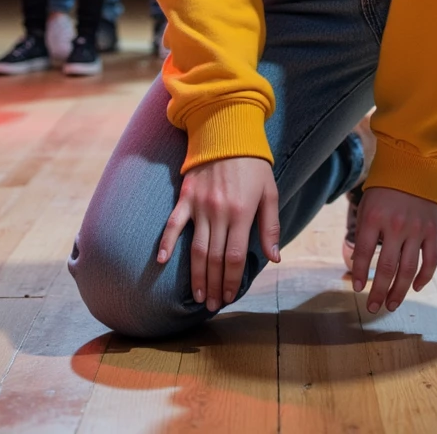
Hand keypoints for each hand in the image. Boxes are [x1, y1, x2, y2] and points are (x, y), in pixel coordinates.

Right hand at [157, 157, 280, 312]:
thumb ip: (270, 227)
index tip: (229, 297)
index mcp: (241, 213)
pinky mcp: (186, 197)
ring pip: (195, 248)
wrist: (228, 132)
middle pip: (214, 258)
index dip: (231, 281)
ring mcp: (200, 205)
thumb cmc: (253, 165)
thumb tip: (275, 258)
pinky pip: (173, 223)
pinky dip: (166, 242)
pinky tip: (161, 261)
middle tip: (212, 305)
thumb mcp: (270, 193)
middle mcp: (219, 212)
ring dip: (196, 275)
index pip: (234, 257)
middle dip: (214, 285)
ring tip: (197, 296)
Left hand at [350, 186, 436, 314]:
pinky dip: (423, 278)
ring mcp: (416, 230)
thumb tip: (359, 265)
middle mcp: (396, 225)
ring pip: (408, 270)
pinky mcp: (432, 231)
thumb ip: (363, 233)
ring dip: (399, 292)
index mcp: (374, 218)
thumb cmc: (384, 190)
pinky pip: (430, 261)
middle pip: (387, 268)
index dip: (360, 274)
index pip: (364, 253)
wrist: (414, 166)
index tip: (358, 289)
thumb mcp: (367, 206)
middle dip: (379, 292)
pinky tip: (414, 288)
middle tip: (373, 308)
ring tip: (391, 305)